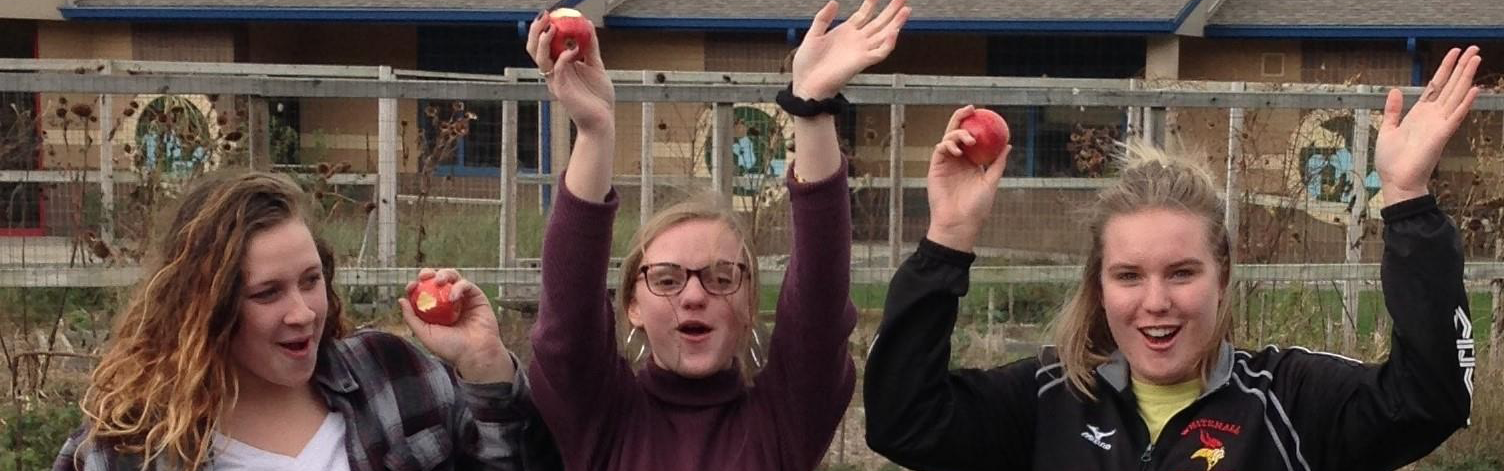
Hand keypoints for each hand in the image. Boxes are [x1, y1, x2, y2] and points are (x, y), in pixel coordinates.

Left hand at [399, 268, 514, 383]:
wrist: (475, 353)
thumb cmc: (451, 348)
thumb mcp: (425, 334)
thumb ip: (412, 318)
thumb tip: (401, 299)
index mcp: (434, 310)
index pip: (421, 292)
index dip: (415, 286)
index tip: (411, 286)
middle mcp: (448, 301)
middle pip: (435, 279)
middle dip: (428, 274)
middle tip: (424, 276)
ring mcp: (462, 298)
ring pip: (452, 276)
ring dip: (444, 274)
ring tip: (439, 281)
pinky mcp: (476, 296)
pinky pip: (466, 284)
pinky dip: (459, 287)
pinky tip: (454, 298)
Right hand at [526, 12, 614, 133]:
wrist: (603, 120)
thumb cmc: (598, 96)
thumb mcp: (596, 65)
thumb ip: (590, 47)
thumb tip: (588, 25)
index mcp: (558, 66)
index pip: (542, 44)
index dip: (541, 28)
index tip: (548, 14)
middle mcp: (553, 73)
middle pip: (534, 49)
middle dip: (535, 31)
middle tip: (544, 16)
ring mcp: (556, 82)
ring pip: (540, 59)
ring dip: (544, 41)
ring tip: (553, 27)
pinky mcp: (561, 91)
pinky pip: (557, 70)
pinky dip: (564, 57)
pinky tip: (574, 50)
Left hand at [791, 0, 910, 98]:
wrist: (806, 84)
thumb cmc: (807, 64)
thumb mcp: (813, 35)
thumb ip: (823, 18)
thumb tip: (834, 1)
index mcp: (845, 33)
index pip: (863, 15)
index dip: (871, 4)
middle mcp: (856, 41)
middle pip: (879, 22)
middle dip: (891, 10)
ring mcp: (861, 51)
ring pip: (884, 35)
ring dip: (896, 23)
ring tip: (906, 10)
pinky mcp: (862, 62)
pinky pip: (880, 53)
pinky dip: (888, 44)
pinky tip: (894, 32)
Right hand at [925, 106, 1008, 251]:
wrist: (960, 223)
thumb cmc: (977, 207)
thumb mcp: (991, 182)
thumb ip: (998, 163)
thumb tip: (1008, 145)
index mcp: (970, 162)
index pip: (972, 138)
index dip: (975, 124)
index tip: (983, 113)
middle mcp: (957, 160)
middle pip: (956, 133)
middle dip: (961, 117)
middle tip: (970, 109)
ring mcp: (945, 163)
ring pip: (947, 138)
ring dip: (957, 134)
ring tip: (969, 140)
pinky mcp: (935, 168)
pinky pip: (939, 150)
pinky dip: (947, 145)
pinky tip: (957, 150)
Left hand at [1376, 46, 1481, 203]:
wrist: (1395, 181)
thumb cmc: (1392, 160)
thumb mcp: (1387, 129)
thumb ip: (1393, 110)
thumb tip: (1394, 90)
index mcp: (1420, 113)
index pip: (1436, 85)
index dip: (1445, 68)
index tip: (1454, 52)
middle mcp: (1433, 116)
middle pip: (1451, 85)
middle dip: (1461, 66)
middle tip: (1474, 48)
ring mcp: (1439, 124)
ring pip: (1456, 95)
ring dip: (1466, 77)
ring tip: (1476, 59)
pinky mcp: (1441, 135)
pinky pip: (1456, 116)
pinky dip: (1465, 103)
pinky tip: (1475, 89)